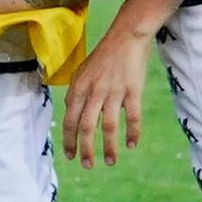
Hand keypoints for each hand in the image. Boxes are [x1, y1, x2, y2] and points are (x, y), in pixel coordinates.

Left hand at [58, 30, 154, 167]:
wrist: (126, 36)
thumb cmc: (104, 56)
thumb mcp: (82, 72)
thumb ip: (76, 93)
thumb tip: (72, 115)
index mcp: (78, 88)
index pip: (69, 120)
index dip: (69, 140)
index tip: (70, 155)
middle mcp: (93, 91)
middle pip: (86, 127)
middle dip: (85, 149)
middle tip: (87, 165)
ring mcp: (114, 91)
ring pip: (108, 126)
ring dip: (108, 147)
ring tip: (109, 162)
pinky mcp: (133, 90)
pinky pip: (132, 116)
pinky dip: (133, 132)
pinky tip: (132, 144)